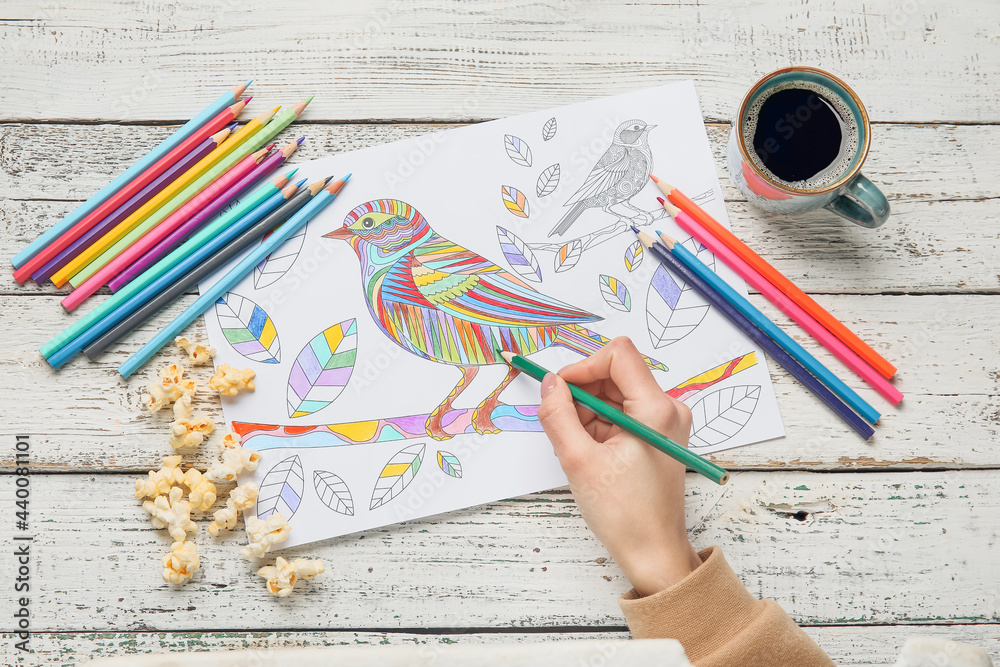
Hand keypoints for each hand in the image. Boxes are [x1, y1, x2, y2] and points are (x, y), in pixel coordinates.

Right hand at [537, 337, 701, 596]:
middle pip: (616, 373)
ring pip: (616, 393)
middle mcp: (668, 409)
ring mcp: (665, 422)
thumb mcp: (578, 461)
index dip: (583, 366)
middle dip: (583, 392)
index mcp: (656, 410)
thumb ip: (558, 415)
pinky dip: (600, 424)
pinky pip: (622, 412)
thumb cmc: (625, 515)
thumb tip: (549, 383)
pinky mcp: (658, 435)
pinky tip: (591, 452)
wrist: (653, 553)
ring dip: (589, 411)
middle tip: (562, 423)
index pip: (618, 355)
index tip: (560, 389)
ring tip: (579, 446)